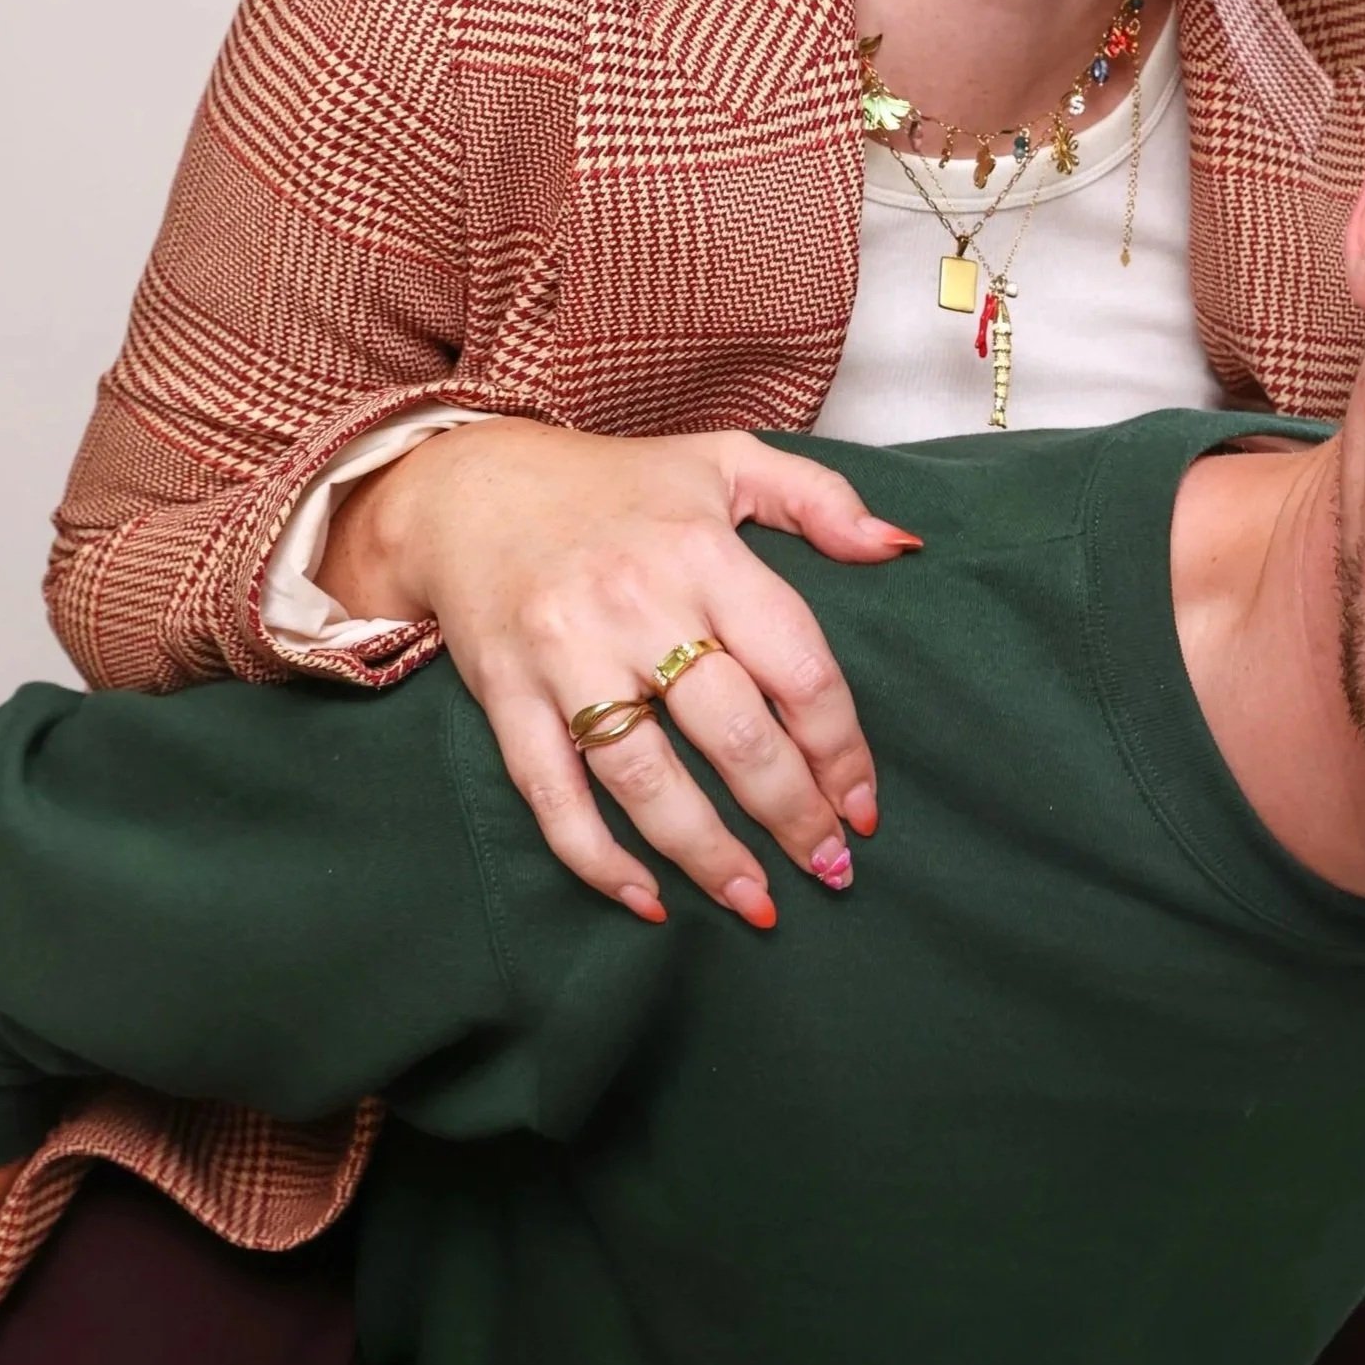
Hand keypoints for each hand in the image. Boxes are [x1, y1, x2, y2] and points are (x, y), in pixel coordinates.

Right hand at [321, 421, 919, 924]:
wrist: (467, 487)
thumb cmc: (616, 486)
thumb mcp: (725, 460)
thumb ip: (819, 498)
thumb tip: (897, 545)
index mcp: (703, 553)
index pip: (796, 667)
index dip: (840, 748)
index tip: (864, 806)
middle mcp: (636, 605)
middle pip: (733, 736)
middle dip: (793, 816)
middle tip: (830, 867)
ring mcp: (566, 656)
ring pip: (646, 781)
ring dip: (709, 856)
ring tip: (758, 903)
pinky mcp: (507, 697)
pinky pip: (554, 797)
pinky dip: (599, 860)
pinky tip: (649, 900)